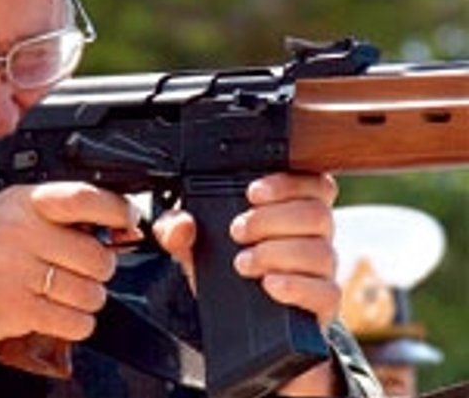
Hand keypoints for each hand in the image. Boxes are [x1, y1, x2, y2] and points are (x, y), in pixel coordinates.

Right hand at [0, 182, 140, 344]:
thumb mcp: (13, 213)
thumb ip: (59, 214)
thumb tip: (120, 225)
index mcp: (25, 203)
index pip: (83, 198)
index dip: (115, 210)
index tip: (127, 221)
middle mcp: (22, 233)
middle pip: (97, 257)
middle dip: (98, 270)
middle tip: (79, 270)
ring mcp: (19, 272)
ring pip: (90, 293)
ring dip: (86, 299)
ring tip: (63, 293)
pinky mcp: (18, 308)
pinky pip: (74, 322)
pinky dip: (76, 323)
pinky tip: (58, 313)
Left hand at [153, 172, 338, 326]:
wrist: (231, 319)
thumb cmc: (222, 268)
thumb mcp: (193, 245)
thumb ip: (176, 228)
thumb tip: (180, 224)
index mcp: (292, 210)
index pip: (313, 184)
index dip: (287, 183)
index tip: (252, 193)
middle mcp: (313, 236)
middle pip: (316, 214)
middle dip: (271, 219)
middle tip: (237, 232)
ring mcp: (321, 271)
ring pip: (320, 251)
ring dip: (276, 253)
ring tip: (243, 263)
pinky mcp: (322, 303)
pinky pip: (326, 292)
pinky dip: (297, 286)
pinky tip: (270, 285)